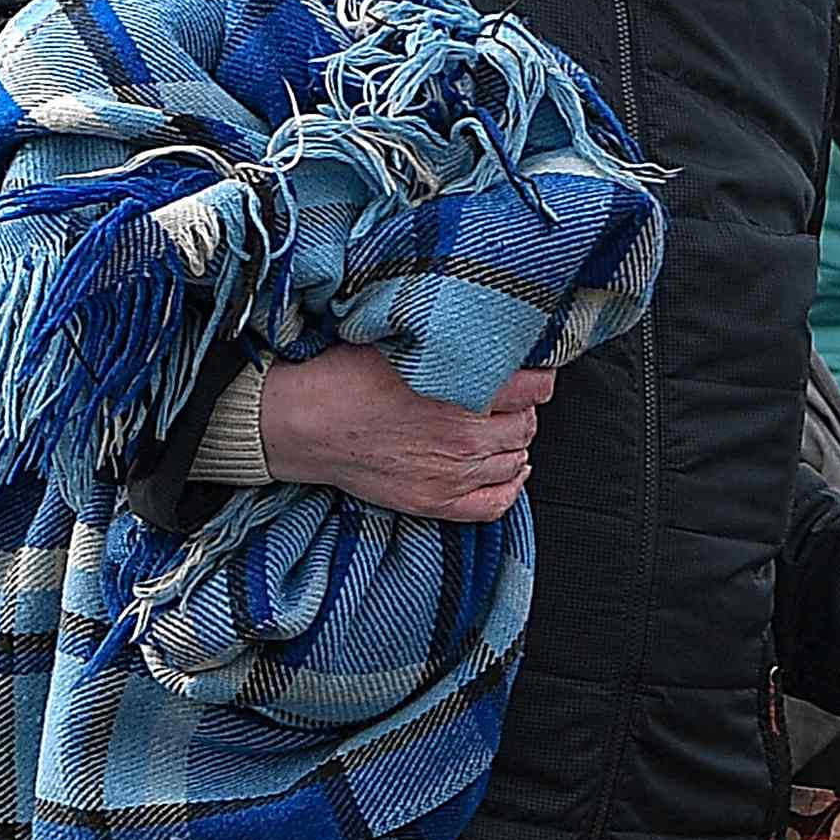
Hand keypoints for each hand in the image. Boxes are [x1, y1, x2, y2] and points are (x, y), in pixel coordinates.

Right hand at [257, 349, 549, 521]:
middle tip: (506, 399)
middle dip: (522, 410)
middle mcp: (466, 435)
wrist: (302, 422)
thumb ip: (452, 344)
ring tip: (498, 428)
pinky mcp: (438, 501)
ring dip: (514, 444)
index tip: (531, 372)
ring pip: (516, 460)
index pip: (536, 388)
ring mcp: (455, 473)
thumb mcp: (402, 341)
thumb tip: (488, 336)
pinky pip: (497, 504)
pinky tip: (509, 470)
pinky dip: (511, 486)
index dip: (537, 377)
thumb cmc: (344, 377)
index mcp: (463, 390)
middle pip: (528, 425)